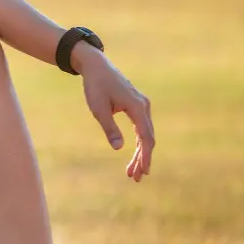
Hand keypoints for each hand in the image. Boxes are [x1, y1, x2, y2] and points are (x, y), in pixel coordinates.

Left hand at [77, 51, 154, 181]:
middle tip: (135, 177)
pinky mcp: (137, 106)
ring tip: (132, 172)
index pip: (146, 137)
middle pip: (148, 138)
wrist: (96, 66)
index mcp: (137, 107)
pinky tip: (134, 155)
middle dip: (143, 159)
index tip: (143, 171)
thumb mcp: (98, 108)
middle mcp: (144, 106)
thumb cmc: (95, 86)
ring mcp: (142, 105)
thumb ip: (109, 128)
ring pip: (145, 134)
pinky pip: (141, 128)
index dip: (145, 156)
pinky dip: (138, 142)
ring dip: (141, 153)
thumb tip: (119, 148)